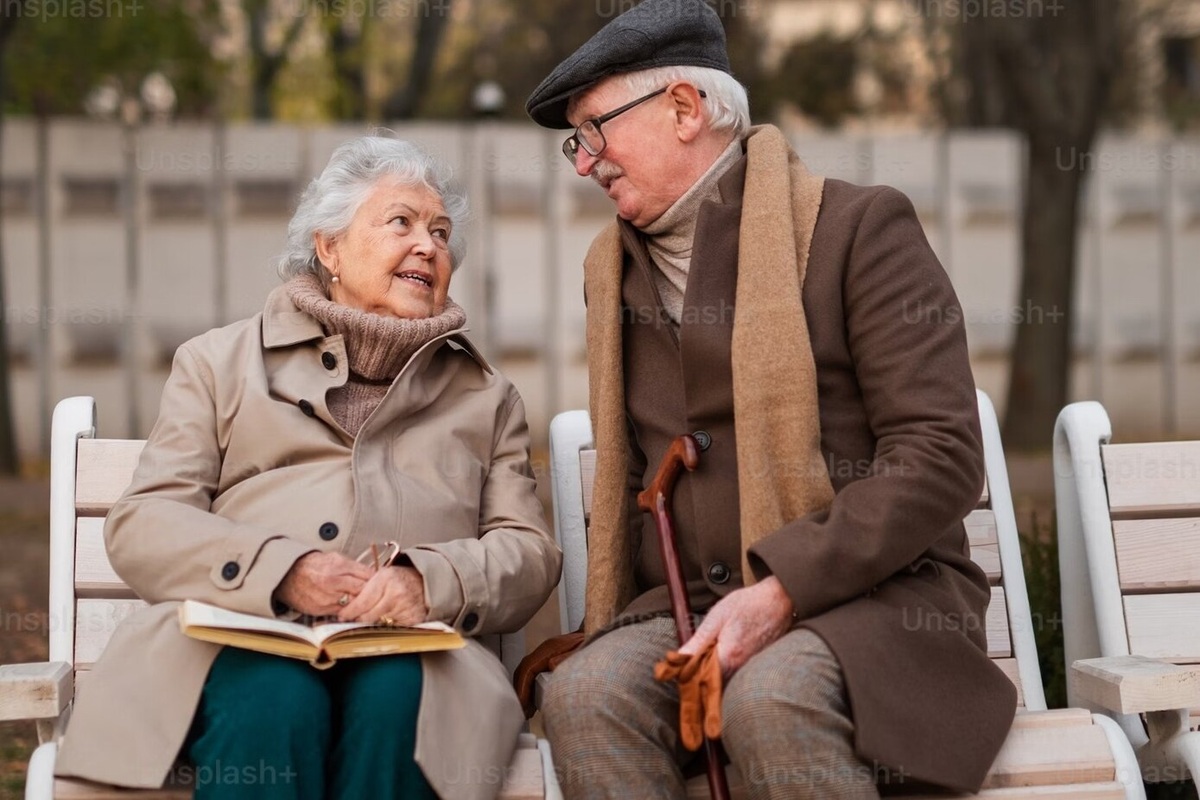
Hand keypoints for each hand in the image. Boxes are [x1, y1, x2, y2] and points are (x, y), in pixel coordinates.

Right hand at [275, 551, 372, 616]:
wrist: (288, 575)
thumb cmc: (313, 565)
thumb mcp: (335, 558)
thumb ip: (354, 566)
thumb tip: (373, 574)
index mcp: (338, 566)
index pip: (367, 576)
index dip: (376, 580)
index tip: (380, 582)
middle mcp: (332, 582)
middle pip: (362, 591)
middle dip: (370, 593)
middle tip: (376, 594)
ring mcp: (326, 597)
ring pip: (353, 604)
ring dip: (359, 603)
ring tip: (363, 601)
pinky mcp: (320, 609)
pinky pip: (341, 612)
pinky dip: (346, 610)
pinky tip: (348, 606)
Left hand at [338, 566, 427, 625]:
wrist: (424, 582)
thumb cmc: (400, 579)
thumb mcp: (382, 576)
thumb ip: (366, 588)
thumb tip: (346, 606)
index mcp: (386, 579)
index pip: (362, 601)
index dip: (350, 611)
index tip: (342, 616)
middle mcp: (396, 593)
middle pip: (368, 616)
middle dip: (358, 619)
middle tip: (352, 619)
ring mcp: (405, 607)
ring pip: (378, 624)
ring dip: (372, 623)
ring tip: (371, 617)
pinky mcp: (412, 619)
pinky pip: (392, 628)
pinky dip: (387, 626)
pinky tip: (386, 619)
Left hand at [677, 575, 794, 674]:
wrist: (779, 600)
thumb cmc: (748, 604)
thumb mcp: (717, 616)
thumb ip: (699, 640)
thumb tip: (680, 657)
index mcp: (729, 656)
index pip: (703, 681)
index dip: (689, 680)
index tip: (680, 675)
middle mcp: (742, 668)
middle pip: (716, 687)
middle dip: (701, 685)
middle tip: (690, 675)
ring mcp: (752, 669)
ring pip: (727, 684)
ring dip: (714, 681)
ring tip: (703, 670)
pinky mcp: (758, 666)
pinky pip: (738, 678)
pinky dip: (727, 675)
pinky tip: (721, 665)